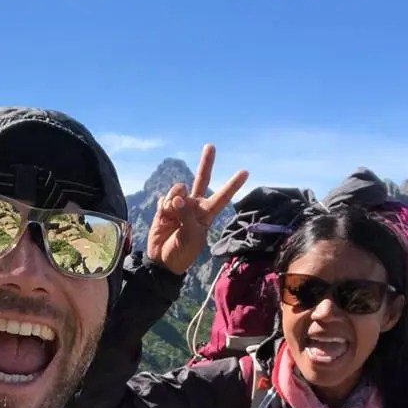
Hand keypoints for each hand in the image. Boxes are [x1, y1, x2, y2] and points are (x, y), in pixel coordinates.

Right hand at [146, 144, 247, 274]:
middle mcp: (194, 206)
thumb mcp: (191, 237)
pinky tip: (163, 217)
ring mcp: (179, 205)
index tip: (245, 172)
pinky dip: (163, 206)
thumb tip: (178, 196)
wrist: (162, 261)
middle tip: (210, 146)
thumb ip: (186, 215)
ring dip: (173, 199)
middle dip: (206, 163)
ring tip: (171, 215)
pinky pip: (164, 198)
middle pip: (202, 179)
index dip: (232, 184)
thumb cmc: (182, 253)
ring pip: (178, 189)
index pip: (222, 197)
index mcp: (206, 214)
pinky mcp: (164, 207)